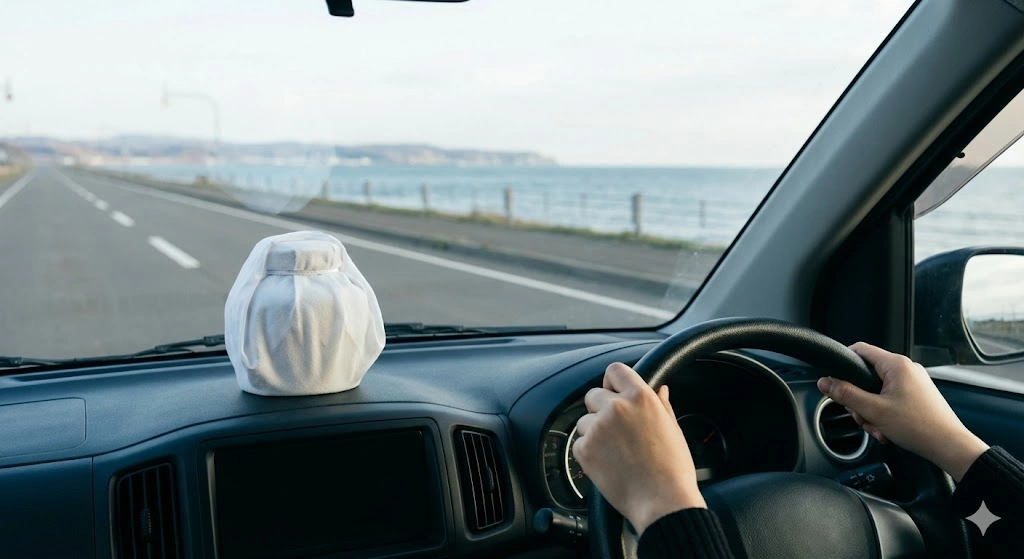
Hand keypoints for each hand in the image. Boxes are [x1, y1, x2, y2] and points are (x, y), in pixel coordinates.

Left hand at [571, 362, 704, 535]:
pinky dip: (589, 452)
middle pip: (593, 395)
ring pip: (584, 421)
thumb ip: (661, 405)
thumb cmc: (673, 469)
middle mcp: (617, 407)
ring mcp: (598, 428)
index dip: (612, 382)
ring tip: (616, 452)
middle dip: (600, 409)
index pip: (614, 370)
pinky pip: (579, 443)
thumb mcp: (673, 429)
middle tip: (616, 430)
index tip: (614, 392)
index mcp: (641, 397)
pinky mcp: (585, 449)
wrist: (662, 501)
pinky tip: (608, 463)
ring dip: (594, 432)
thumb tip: (660, 389)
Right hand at [817, 342, 988, 480]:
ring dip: (871, 410)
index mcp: (896, 365)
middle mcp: (906, 369)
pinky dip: (884, 412)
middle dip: (859, 398)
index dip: (843, 363)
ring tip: (878, 426)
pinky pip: (891, 398)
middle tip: (863, 415)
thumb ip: (846, 394)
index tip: (835, 380)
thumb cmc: (919, 427)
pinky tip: (887, 429)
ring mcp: (914, 382)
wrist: (949, 446)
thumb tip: (825, 382)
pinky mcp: (917, 394)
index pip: (860, 349)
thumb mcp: (873, 410)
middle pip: (867, 375)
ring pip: (877, 390)